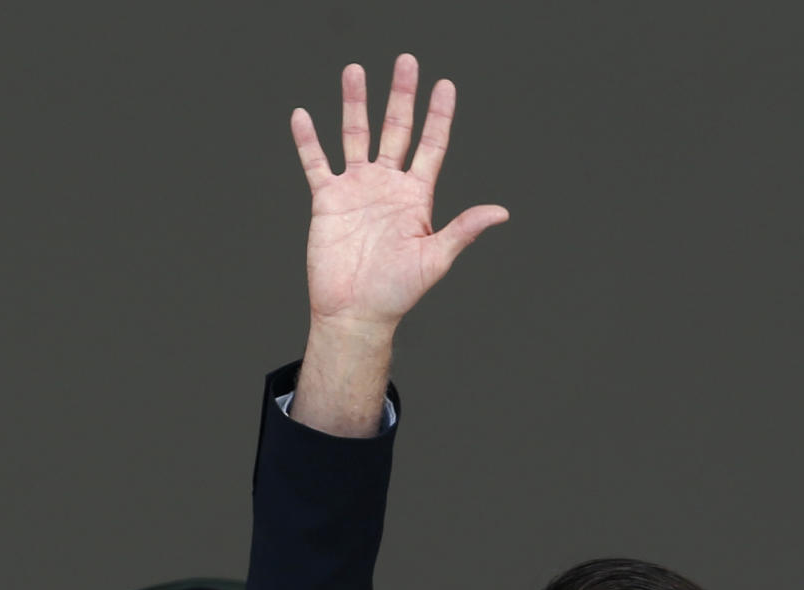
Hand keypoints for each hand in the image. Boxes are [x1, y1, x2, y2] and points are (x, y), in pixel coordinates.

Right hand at [291, 54, 508, 336]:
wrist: (355, 313)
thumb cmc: (397, 293)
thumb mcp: (435, 259)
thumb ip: (464, 230)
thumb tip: (501, 212)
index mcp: (415, 198)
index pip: (431, 146)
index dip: (439, 116)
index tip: (445, 85)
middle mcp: (387, 186)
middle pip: (396, 130)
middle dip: (401, 96)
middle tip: (406, 61)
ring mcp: (356, 190)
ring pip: (356, 136)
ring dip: (354, 104)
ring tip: (354, 71)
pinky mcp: (327, 201)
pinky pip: (316, 163)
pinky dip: (308, 140)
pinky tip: (302, 115)